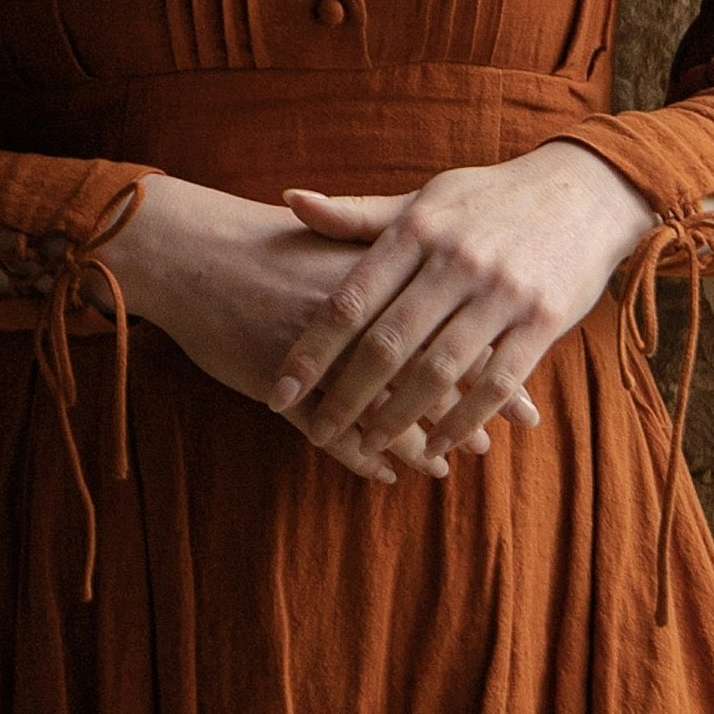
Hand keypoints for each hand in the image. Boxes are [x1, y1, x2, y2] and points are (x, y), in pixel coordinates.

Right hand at [101, 173, 495, 482]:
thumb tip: (444, 284)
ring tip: (441, 465)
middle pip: (428, 375)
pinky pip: (330, 432)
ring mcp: (323, 356)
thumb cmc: (266, 244)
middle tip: (492, 444)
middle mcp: (361, 320)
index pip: (454, 329)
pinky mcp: (285, 384)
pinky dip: (358, 456)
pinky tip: (380, 474)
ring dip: (416, 443)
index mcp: (383, 279)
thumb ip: (391, 263)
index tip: (521, 394)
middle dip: (463, 415)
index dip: (488, 366)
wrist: (192, 251)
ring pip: (385, 412)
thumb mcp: (339, 239)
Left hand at [271, 144, 660, 471]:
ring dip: (400, 416)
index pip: (351, 300)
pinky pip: (496, 382)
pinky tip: (437, 445)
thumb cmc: (490, 200)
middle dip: (346, 395)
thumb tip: (290, 201)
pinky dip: (463, 419)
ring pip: (440, 370)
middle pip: (388, 343)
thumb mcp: (425, 199)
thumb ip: (359, 215)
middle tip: (316, 430)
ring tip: (368, 444)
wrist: (585, 192)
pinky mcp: (543, 319)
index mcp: (418, 231)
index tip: (280, 392)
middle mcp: (456, 261)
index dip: (312, 352)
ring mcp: (502, 292)